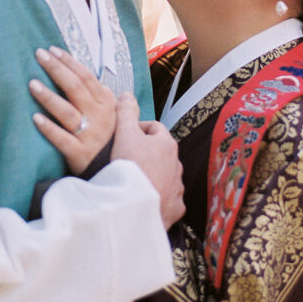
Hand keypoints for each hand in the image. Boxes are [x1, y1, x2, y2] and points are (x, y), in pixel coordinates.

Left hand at [30, 46, 116, 174]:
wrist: (118, 171)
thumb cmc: (112, 139)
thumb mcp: (117, 115)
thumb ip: (107, 97)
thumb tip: (104, 80)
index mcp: (106, 103)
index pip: (86, 77)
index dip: (69, 62)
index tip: (52, 50)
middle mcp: (99, 116)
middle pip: (75, 88)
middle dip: (56, 69)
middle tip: (39, 55)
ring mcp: (89, 135)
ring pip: (67, 111)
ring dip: (49, 97)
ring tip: (32, 83)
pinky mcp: (79, 153)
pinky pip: (62, 139)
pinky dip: (49, 128)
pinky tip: (35, 118)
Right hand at [112, 93, 184, 230]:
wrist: (136, 206)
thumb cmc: (130, 167)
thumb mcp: (124, 134)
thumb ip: (125, 112)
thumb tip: (127, 94)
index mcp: (167, 144)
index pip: (154, 128)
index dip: (138, 129)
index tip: (124, 137)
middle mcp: (177, 164)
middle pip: (161, 153)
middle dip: (147, 153)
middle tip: (126, 160)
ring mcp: (178, 187)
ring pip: (167, 176)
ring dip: (154, 176)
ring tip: (135, 181)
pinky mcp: (176, 207)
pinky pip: (169, 199)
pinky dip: (159, 197)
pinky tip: (145, 200)